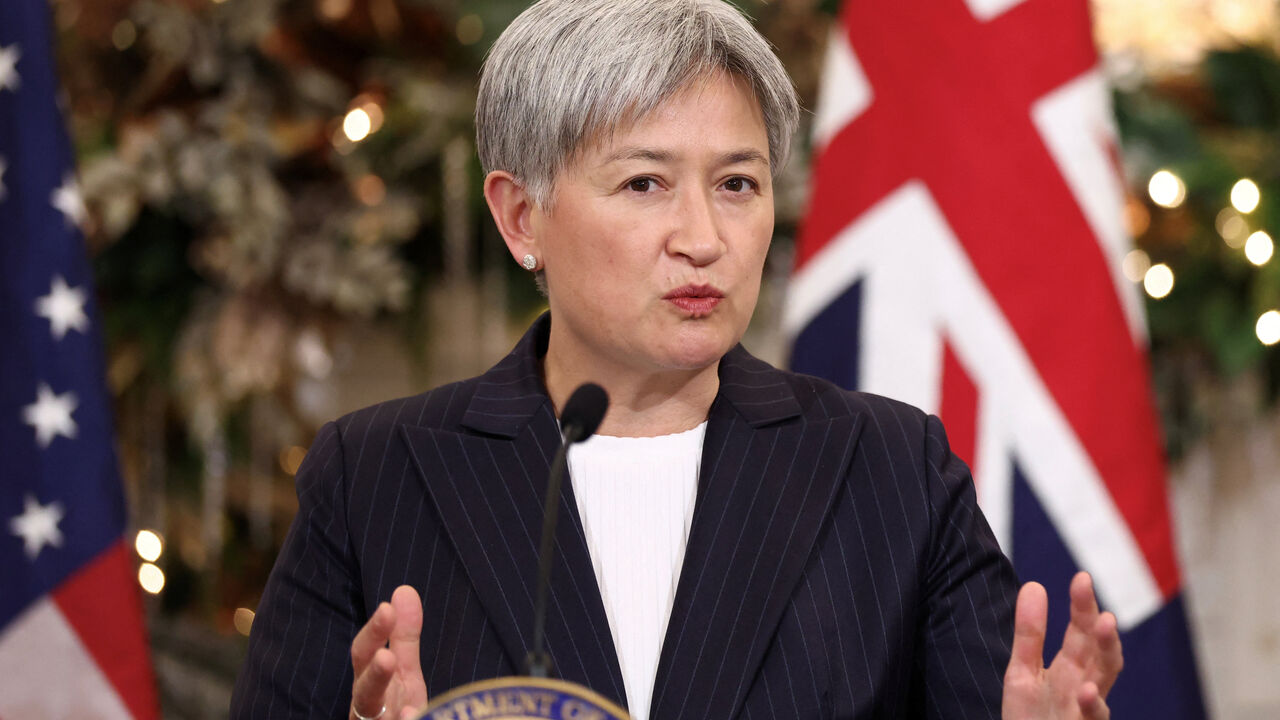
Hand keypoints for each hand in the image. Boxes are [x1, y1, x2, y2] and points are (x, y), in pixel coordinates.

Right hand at [350, 585, 428, 719]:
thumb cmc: (394, 710)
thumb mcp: (402, 672)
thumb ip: (402, 637)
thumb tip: (404, 590)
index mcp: (370, 686)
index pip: (364, 655)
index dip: (374, 633)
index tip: (387, 610)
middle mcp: (367, 711)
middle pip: (366, 694)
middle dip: (376, 677)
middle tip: (385, 659)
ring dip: (394, 715)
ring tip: (408, 711)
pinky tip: (415, 719)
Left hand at [1002, 572, 1123, 719]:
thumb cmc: (1030, 719)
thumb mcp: (1022, 673)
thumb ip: (1029, 633)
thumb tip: (1035, 585)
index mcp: (1071, 668)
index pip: (1081, 631)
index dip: (1083, 605)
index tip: (1082, 577)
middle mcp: (1085, 685)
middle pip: (1098, 650)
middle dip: (1099, 624)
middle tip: (1096, 599)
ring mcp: (1087, 710)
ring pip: (1106, 679)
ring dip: (1108, 652)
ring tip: (1104, 624)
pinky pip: (1095, 719)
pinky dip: (1094, 705)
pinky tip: (1087, 690)